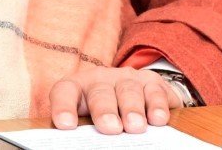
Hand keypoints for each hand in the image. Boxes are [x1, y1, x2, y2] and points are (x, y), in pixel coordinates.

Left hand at [48, 66, 182, 133]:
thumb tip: (77, 145)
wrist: (132, 95)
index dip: (63, 107)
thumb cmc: (102, 115)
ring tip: (135, 127)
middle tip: (110, 128)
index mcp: (77, 88)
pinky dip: (157, 105)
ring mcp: (126, 78)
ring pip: (128, 90)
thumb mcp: (88, 122)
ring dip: (132, 109)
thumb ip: (83, 131)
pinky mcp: (151, 81)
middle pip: (100, 93)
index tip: (66, 125)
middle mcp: (100, 79)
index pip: (64, 92)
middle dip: (105, 110)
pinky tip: (158, 119)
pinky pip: (155, 90)